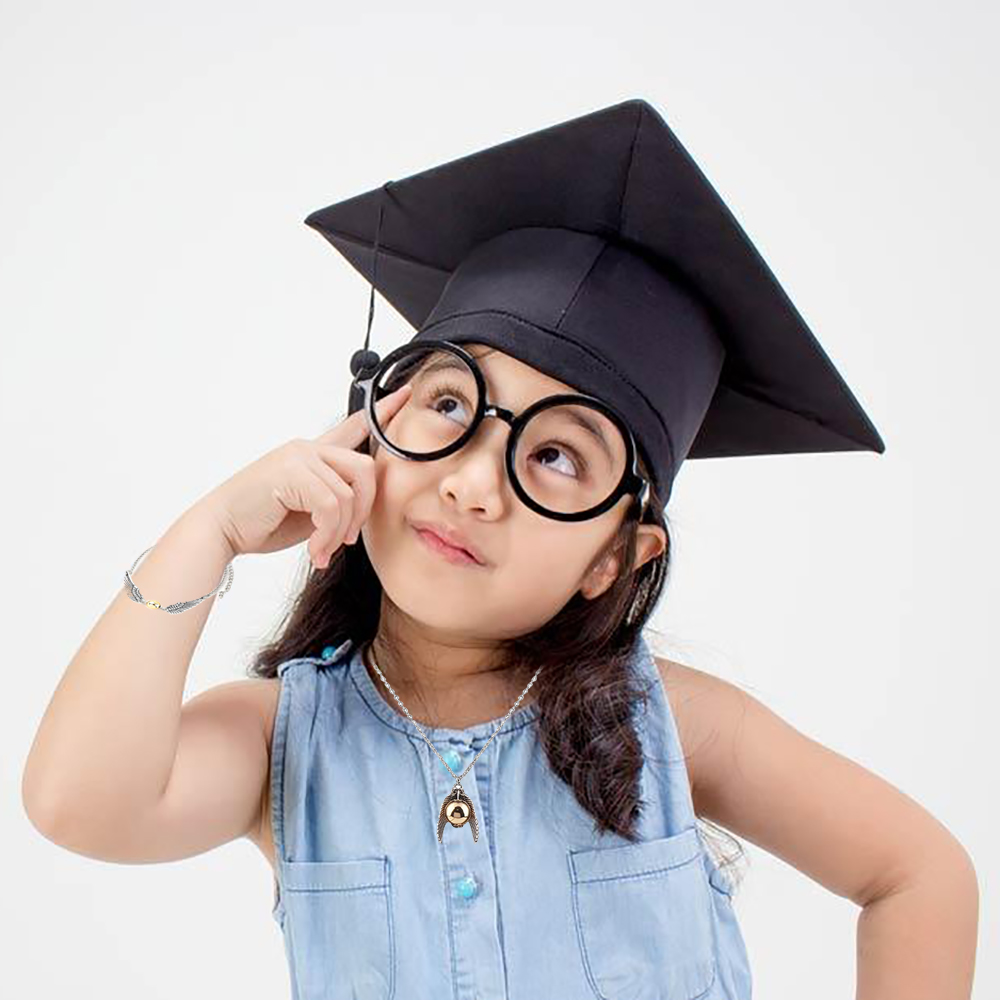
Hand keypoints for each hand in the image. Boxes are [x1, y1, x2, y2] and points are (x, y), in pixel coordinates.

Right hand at [198, 384, 412, 567]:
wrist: (220, 531)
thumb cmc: (260, 522)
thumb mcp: (309, 511)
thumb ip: (335, 500)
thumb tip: (362, 511)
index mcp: (312, 454)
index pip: (353, 426)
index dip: (381, 412)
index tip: (404, 394)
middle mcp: (307, 448)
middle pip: (366, 468)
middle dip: (365, 510)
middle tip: (346, 540)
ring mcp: (299, 457)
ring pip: (350, 494)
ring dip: (340, 531)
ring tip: (322, 549)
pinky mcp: (292, 472)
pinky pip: (331, 506)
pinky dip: (326, 535)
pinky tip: (313, 550)